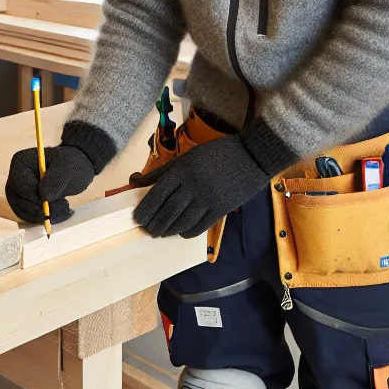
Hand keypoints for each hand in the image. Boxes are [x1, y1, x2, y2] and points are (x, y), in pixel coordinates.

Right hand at [6, 145, 96, 224]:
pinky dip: (41, 218)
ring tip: (64, 208)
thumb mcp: (67, 168)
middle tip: (63, 207)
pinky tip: (58, 213)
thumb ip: (56, 179)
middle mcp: (14, 176)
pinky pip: (26, 215)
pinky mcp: (22, 203)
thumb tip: (43, 195)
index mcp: (21, 161)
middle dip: (39, 208)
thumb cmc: (69, 164)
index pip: (20, 183)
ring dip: (42, 215)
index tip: (52, 201)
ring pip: (21, 210)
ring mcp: (16, 191)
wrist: (72, 170)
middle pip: (17, 198)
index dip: (33, 196)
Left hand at [133, 135, 271, 237]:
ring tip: (160, 233)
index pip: (158, 193)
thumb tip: (135, 182)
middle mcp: (194, 185)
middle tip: (147, 229)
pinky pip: (200, 226)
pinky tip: (180, 232)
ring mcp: (208, 199)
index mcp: (183, 169)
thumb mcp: (187, 157)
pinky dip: (187, 231)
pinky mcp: (221, 209)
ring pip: (182, 221)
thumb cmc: (216, 154)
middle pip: (168, 210)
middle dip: (155, 223)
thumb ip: (162, 171)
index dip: (145, 209)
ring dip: (168, 230)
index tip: (137, 218)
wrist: (252, 156)